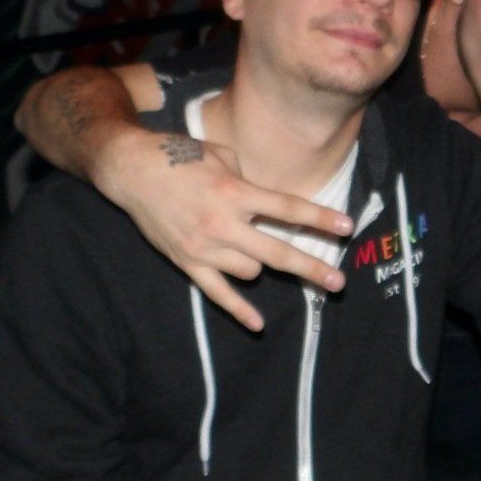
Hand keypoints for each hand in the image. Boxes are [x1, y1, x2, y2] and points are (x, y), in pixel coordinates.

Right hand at [92, 128, 351, 331]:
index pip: (287, 209)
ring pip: (250, 272)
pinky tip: (257, 324)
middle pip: (278, 251)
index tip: (347, 227)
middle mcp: (224, 223)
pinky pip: (217, 294)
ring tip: (254, 250)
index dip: (320, 219)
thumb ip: (248, 181)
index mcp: (236, 192)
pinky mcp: (188, 262)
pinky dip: (238, 310)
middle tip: (338, 282)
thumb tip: (267, 202)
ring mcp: (205, 247)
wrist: (133, 171)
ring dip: (261, 265)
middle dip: (312, 268)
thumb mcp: (222, 156)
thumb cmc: (181, 157)